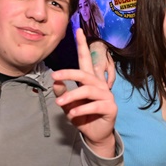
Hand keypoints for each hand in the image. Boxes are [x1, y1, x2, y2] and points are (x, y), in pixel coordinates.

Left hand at [53, 29, 117, 156]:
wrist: (95, 134)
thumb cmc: (82, 116)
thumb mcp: (68, 104)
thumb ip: (62, 92)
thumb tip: (55, 81)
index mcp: (90, 81)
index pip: (86, 60)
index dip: (82, 45)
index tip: (78, 30)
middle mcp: (100, 85)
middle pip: (85, 73)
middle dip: (69, 73)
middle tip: (54, 76)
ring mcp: (107, 95)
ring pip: (88, 90)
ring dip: (72, 96)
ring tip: (60, 103)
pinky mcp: (111, 107)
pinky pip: (95, 105)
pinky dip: (82, 109)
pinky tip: (73, 114)